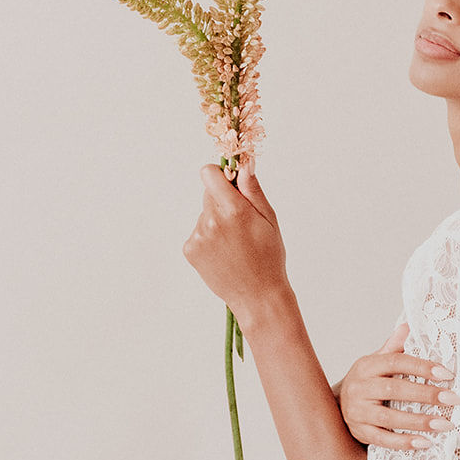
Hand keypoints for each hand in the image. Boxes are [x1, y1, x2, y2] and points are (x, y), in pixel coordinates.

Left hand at [182, 161, 290, 324]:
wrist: (258, 297)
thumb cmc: (269, 257)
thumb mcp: (269, 219)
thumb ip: (252, 189)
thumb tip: (244, 162)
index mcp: (233, 210)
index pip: (209, 174)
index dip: (220, 175)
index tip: (230, 184)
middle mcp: (211, 221)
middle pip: (208, 194)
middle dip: (223, 201)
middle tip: (241, 222)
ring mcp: (198, 236)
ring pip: (204, 214)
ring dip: (216, 222)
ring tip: (235, 244)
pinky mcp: (190, 250)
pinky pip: (198, 232)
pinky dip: (209, 238)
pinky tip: (224, 253)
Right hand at [334, 322, 458, 449]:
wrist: (338, 406)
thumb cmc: (366, 382)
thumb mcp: (376, 362)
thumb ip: (392, 348)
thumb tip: (407, 326)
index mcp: (366, 366)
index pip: (395, 362)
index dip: (421, 366)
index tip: (447, 374)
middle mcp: (359, 387)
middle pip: (394, 389)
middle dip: (426, 394)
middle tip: (453, 399)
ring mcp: (358, 411)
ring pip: (389, 417)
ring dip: (419, 421)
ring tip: (445, 423)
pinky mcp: (361, 432)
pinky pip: (383, 439)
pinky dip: (404, 442)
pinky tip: (425, 443)